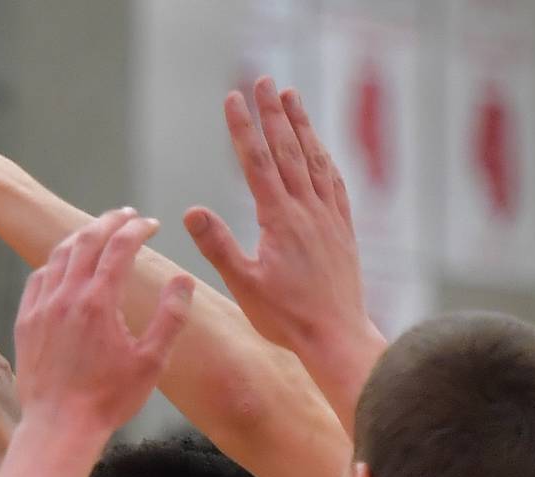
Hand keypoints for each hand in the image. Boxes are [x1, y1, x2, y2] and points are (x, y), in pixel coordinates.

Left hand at [13, 208, 193, 432]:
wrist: (60, 426)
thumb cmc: (109, 398)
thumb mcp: (152, 361)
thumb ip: (171, 317)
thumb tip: (183, 281)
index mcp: (99, 302)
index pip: (120, 248)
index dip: (138, 230)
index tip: (152, 224)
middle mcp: (66, 296)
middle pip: (86, 241)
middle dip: (109, 222)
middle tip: (126, 215)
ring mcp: (41, 307)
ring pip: (58, 255)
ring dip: (80, 237)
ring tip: (96, 232)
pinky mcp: (26, 322)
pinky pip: (38, 279)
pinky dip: (54, 263)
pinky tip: (63, 266)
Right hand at [184, 78, 385, 384]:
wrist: (338, 337)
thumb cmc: (288, 318)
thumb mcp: (245, 286)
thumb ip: (219, 246)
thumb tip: (190, 211)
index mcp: (280, 220)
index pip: (256, 162)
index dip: (243, 128)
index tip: (232, 98)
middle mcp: (308, 211)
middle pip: (288, 150)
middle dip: (273, 113)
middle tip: (264, 80)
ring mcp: (329, 218)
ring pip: (315, 161)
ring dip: (302, 127)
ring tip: (292, 97)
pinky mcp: (344, 231)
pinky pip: (335, 184)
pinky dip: (325, 159)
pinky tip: (321, 150)